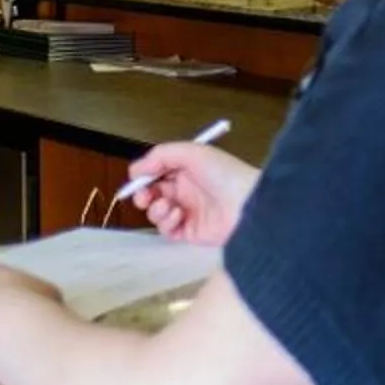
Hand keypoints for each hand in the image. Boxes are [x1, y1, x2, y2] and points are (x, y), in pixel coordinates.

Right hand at [126, 143, 256, 247]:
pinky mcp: (190, 232)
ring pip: (157, 214)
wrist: (249, 204)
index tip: (137, 179)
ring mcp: (188, 212)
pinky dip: (167, 223)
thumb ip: (160, 156)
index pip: (156, 173)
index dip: (144, 177)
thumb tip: (135, 169)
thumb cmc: (226, 174)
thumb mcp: (192, 152)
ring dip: (156, 210)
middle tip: (144, 198)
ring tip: (168, 206)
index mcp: (187, 169)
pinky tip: (178, 215)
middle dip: (143, 196)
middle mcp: (186, 190)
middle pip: (152, 194)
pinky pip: (168, 230)